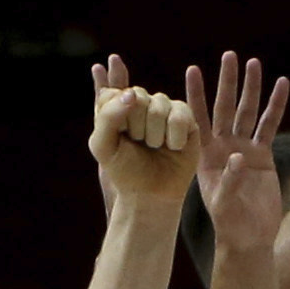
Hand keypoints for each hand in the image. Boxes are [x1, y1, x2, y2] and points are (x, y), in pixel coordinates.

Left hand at [89, 55, 194, 208]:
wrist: (150, 195)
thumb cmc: (125, 170)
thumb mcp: (103, 146)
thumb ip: (108, 116)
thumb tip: (132, 94)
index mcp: (116, 104)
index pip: (112, 94)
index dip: (115, 120)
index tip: (117, 138)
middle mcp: (140, 101)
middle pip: (137, 96)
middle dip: (136, 128)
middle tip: (139, 144)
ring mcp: (164, 107)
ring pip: (159, 106)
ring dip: (155, 136)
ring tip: (155, 147)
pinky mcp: (186, 117)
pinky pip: (180, 116)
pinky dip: (174, 138)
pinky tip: (173, 147)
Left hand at [185, 51, 288, 253]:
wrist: (249, 237)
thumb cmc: (229, 225)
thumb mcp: (223, 206)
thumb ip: (229, 182)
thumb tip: (239, 158)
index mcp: (205, 156)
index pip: (198, 119)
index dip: (195, 95)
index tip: (193, 69)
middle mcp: (223, 147)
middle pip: (225, 108)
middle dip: (227, 82)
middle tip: (229, 55)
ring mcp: (243, 148)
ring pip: (248, 112)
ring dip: (251, 88)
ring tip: (254, 63)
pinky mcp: (263, 155)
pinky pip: (270, 126)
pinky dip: (276, 106)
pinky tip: (282, 84)